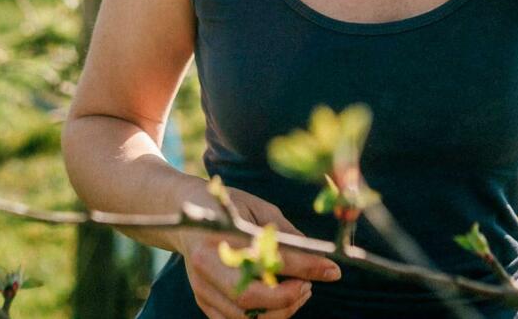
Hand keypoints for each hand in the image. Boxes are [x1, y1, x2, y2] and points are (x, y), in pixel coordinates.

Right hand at [176, 184, 340, 317]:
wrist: (184, 217)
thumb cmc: (229, 209)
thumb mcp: (257, 208)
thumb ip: (285, 234)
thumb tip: (320, 258)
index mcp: (220, 232)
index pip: (268, 256)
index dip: (305, 266)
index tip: (332, 269)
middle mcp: (206, 263)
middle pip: (251, 296)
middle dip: (289, 297)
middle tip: (309, 284)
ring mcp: (201, 286)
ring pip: (245, 317)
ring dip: (281, 310)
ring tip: (298, 290)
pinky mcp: (202, 301)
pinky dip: (263, 318)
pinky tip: (279, 300)